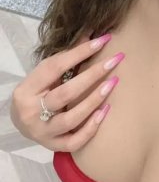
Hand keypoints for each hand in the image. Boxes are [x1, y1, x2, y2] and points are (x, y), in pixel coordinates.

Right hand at [10, 34, 122, 151]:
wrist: (21, 122)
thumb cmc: (37, 92)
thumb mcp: (45, 74)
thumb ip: (66, 58)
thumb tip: (92, 34)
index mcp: (27, 90)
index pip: (55, 67)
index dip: (80, 53)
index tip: (103, 40)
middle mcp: (32, 113)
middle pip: (65, 93)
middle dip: (92, 75)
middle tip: (114, 61)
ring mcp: (42, 132)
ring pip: (71, 119)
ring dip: (94, 100)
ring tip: (112, 83)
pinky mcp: (53, 146)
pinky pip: (75, 141)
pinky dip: (91, 127)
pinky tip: (106, 111)